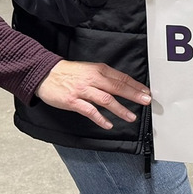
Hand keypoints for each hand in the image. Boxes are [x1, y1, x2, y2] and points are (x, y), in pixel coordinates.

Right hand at [34, 60, 151, 128]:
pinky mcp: (73, 101)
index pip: (121, 78)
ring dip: (120, 109)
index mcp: (98, 70)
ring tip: (131, 117)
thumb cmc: (69, 73)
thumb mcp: (89, 69)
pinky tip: (109, 124)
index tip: (146, 92)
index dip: (135, 85)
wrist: (45, 74)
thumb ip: (105, 77)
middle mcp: (92, 79)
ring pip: (106, 100)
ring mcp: (83, 90)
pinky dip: (100, 119)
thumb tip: (122, 85)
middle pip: (117, 87)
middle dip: (133, 95)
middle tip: (146, 101)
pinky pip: (90, 111)